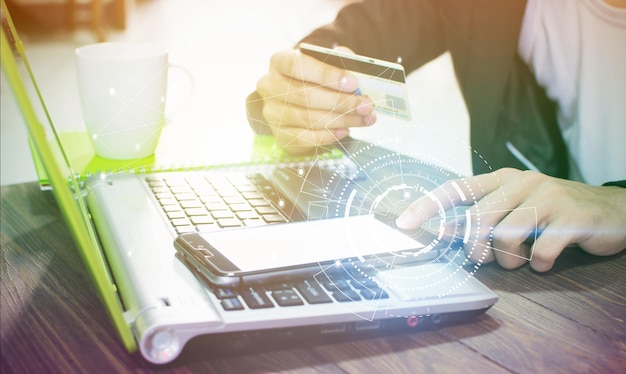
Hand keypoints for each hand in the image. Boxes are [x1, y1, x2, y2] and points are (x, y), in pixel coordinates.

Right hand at [255, 48, 376, 153]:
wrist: (300, 101)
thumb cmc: (315, 79)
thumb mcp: (325, 63)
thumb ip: (337, 59)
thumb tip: (351, 61)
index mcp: (279, 61)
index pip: (297, 65)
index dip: (326, 74)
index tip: (353, 83)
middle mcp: (269, 86)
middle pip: (305, 95)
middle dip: (341, 102)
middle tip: (366, 106)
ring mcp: (272, 113)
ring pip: (308, 119)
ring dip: (341, 120)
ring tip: (364, 118)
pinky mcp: (280, 135)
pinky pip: (306, 138)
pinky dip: (329, 135)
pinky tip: (345, 130)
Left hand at [395, 168, 625, 271]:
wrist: (612, 210)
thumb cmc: (554, 211)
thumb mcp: (517, 206)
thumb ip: (486, 217)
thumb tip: (448, 235)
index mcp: (502, 179)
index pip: (456, 189)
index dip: (428, 206)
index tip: (403, 224)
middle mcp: (521, 183)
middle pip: (479, 220)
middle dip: (476, 249)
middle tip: (487, 259)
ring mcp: (547, 197)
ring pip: (506, 236)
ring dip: (509, 260)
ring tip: (522, 259)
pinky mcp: (571, 216)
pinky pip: (540, 252)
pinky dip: (539, 264)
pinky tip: (546, 260)